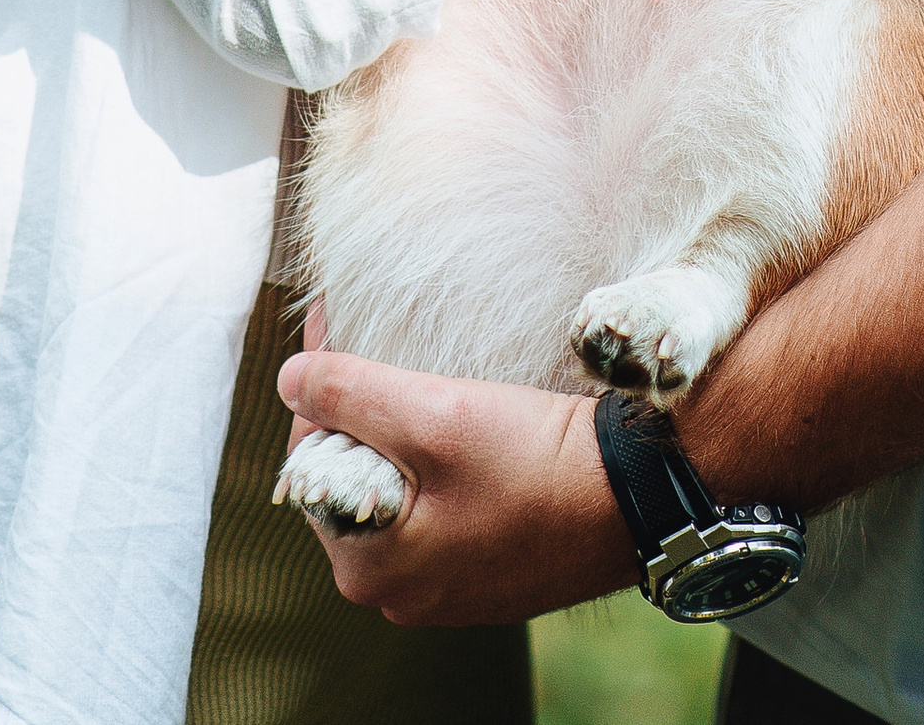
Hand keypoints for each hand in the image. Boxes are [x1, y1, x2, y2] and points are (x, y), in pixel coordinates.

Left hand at [276, 347, 632, 624]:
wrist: (634, 496)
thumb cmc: (531, 461)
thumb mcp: (431, 414)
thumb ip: (348, 395)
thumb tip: (289, 379)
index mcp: (368, 569)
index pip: (310, 463)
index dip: (320, 389)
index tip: (337, 329)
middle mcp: (398, 594)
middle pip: (353, 479)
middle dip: (361, 414)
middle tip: (382, 346)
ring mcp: (446, 587)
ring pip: (398, 492)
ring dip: (403, 436)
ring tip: (425, 379)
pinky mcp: (487, 570)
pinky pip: (440, 509)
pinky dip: (442, 465)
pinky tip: (466, 426)